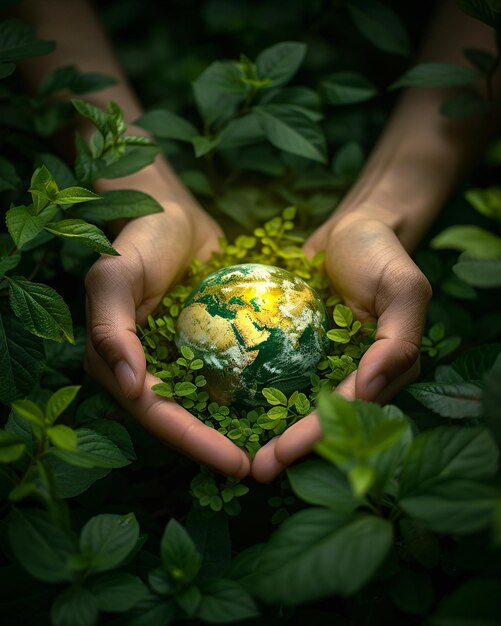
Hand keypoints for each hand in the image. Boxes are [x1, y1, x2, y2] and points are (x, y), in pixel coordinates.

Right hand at [85, 200, 250, 478]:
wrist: (171, 210)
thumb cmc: (140, 237)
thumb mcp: (114, 274)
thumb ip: (110, 327)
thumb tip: (128, 386)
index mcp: (117, 362)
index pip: (155, 414)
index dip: (193, 443)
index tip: (235, 464)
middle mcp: (146, 367)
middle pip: (181, 420)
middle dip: (216, 448)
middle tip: (261, 468)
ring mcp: (176, 356)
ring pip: (204, 405)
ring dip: (235, 429)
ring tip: (275, 449)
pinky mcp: (203, 343)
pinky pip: (224, 374)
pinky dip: (247, 393)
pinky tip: (281, 406)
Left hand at [251, 208, 431, 481]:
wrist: (352, 228)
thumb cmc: (380, 253)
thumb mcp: (403, 288)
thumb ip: (398, 339)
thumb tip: (371, 389)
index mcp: (387, 368)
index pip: (351, 411)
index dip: (319, 435)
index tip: (282, 454)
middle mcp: (359, 372)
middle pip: (327, 418)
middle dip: (295, 446)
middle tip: (260, 469)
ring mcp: (331, 361)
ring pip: (304, 405)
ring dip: (278, 432)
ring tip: (246, 457)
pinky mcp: (305, 348)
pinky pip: (286, 376)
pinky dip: (266, 397)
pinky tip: (236, 413)